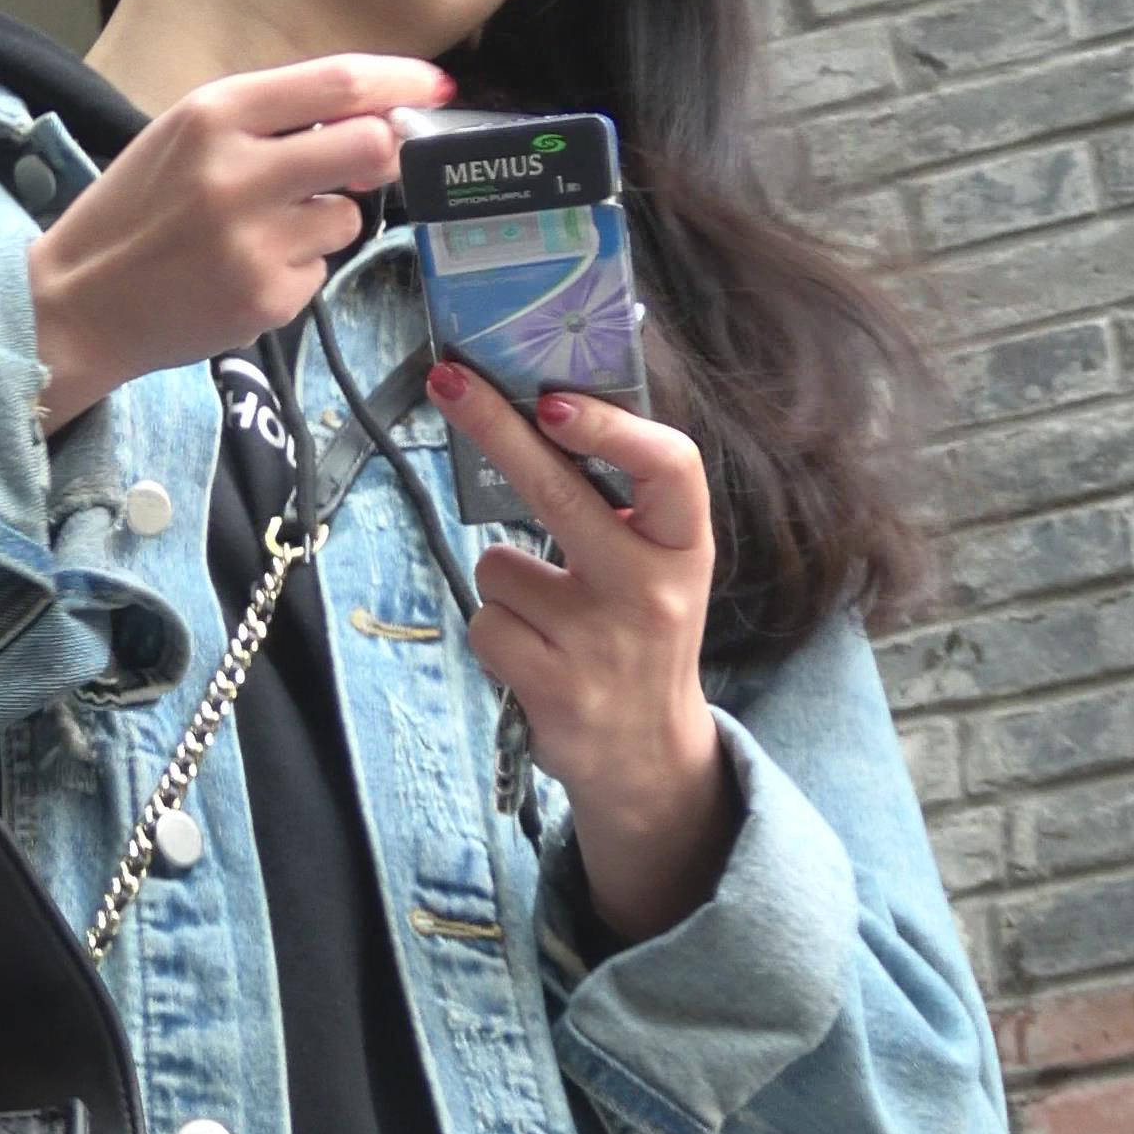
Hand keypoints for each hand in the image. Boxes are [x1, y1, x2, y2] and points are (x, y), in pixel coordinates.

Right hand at [27, 55, 451, 428]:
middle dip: (382, 153)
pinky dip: (297, 270)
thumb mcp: (184, 137)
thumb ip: (268, 120)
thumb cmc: (137, 212)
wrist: (79, 302)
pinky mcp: (266, 298)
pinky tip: (245, 273)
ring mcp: (254, 240)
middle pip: (366, 144)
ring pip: (348, 216)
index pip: (336, 83)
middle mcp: (237, 172)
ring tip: (264, 232)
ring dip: (326, 220)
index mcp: (215, 115)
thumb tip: (368, 110)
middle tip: (370, 163)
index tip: (433, 85)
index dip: (399, 81)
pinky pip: (320, 270)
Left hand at [428, 362, 738, 941]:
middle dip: (495, 427)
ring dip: (507, 587)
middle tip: (448, 380)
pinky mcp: (554, 684)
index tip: (552, 397)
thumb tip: (539, 409)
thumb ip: (618, 502)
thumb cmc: (639, 635)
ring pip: (500, 566)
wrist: (647, 754)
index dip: (610, 426)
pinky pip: (485, 622)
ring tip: (551, 621)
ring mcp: (601, 640)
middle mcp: (652, 589)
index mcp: (684, 545)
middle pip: (558, 491)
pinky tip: (535, 656)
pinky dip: (496, 634)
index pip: (670, 466)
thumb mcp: (657, 566)